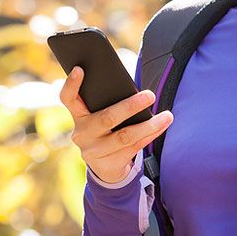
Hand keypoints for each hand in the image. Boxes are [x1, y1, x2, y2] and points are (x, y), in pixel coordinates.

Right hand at [58, 66, 173, 184]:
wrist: (104, 167)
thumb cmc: (106, 130)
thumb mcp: (99, 116)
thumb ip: (106, 104)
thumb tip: (133, 89)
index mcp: (78, 116)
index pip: (68, 98)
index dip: (72, 84)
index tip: (80, 68)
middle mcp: (82, 134)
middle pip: (106, 118)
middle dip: (130, 106)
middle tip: (150, 95)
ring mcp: (94, 151)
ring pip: (125, 136)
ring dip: (149, 125)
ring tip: (167, 116)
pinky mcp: (109, 164)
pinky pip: (134, 147)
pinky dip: (150, 135)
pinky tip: (162, 126)